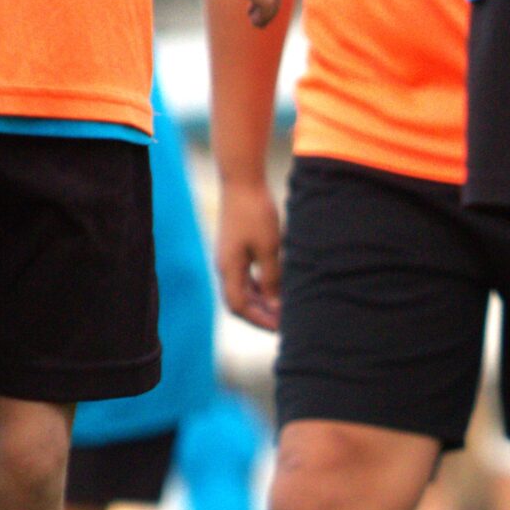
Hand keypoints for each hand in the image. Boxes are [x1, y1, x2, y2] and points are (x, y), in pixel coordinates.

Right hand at [216, 176, 283, 329]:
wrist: (241, 181)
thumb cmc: (256, 212)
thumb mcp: (270, 248)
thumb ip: (272, 279)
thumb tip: (276, 306)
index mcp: (229, 268)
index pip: (239, 307)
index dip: (259, 320)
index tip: (280, 328)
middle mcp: (225, 266)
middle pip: (239, 301)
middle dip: (261, 314)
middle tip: (284, 323)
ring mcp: (229, 257)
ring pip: (243, 289)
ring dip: (262, 301)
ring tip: (283, 308)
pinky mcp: (235, 248)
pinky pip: (246, 276)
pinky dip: (260, 285)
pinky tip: (277, 286)